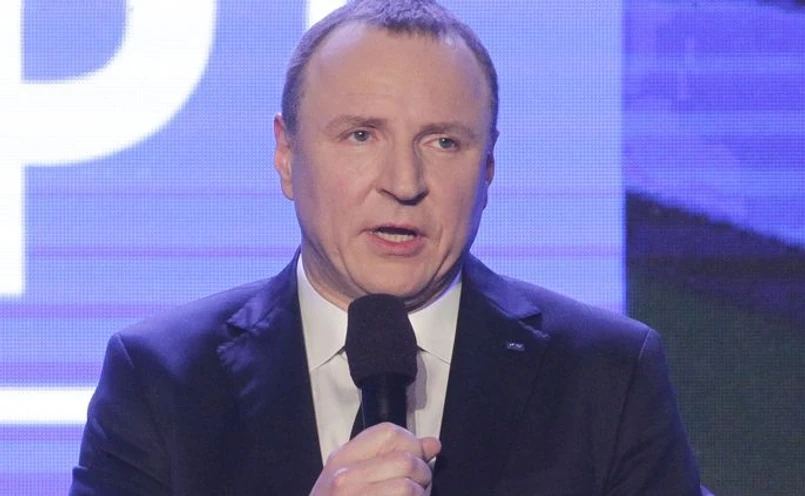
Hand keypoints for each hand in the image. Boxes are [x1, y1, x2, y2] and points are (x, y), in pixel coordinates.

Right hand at [310, 422, 441, 494]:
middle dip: (422, 474)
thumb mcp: (353, 478)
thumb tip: (432, 444)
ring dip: (420, 495)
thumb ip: (390, 457)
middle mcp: (343, 478)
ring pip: (409, 487)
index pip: (388, 432)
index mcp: (341, 459)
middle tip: (419, 486)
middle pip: (405, 460)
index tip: (414, 458)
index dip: (411, 444)